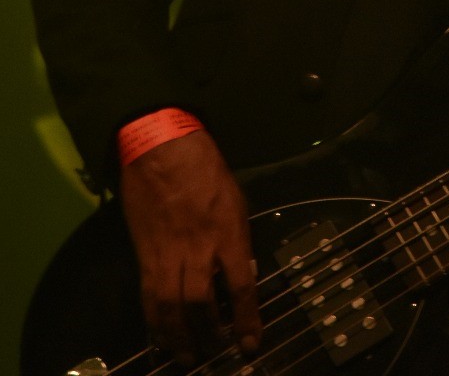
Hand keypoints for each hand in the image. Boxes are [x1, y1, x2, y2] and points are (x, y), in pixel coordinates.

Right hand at [120, 130, 261, 365]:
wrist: (161, 149)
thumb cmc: (206, 169)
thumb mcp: (235, 201)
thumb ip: (237, 239)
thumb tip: (241, 271)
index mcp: (227, 231)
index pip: (242, 285)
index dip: (247, 319)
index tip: (250, 344)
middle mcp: (198, 247)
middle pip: (201, 302)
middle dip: (208, 333)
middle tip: (214, 351)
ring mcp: (168, 252)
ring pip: (171, 306)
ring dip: (179, 337)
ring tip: (187, 356)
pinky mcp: (144, 254)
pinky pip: (149, 296)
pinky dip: (155, 321)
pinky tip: (161, 336)